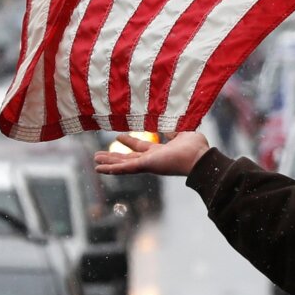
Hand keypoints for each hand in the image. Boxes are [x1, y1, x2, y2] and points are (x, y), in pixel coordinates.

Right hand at [94, 131, 211, 177]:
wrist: (200, 158)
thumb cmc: (196, 147)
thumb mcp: (183, 133)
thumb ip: (173, 130)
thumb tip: (168, 124)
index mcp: (160, 151)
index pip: (141, 147)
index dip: (130, 142)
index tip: (119, 137)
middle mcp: (152, 159)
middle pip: (128, 158)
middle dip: (114, 156)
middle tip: (100, 154)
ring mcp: (147, 164)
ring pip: (123, 164)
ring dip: (108, 163)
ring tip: (95, 161)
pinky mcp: (145, 166)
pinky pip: (125, 169)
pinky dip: (111, 169)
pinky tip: (99, 168)